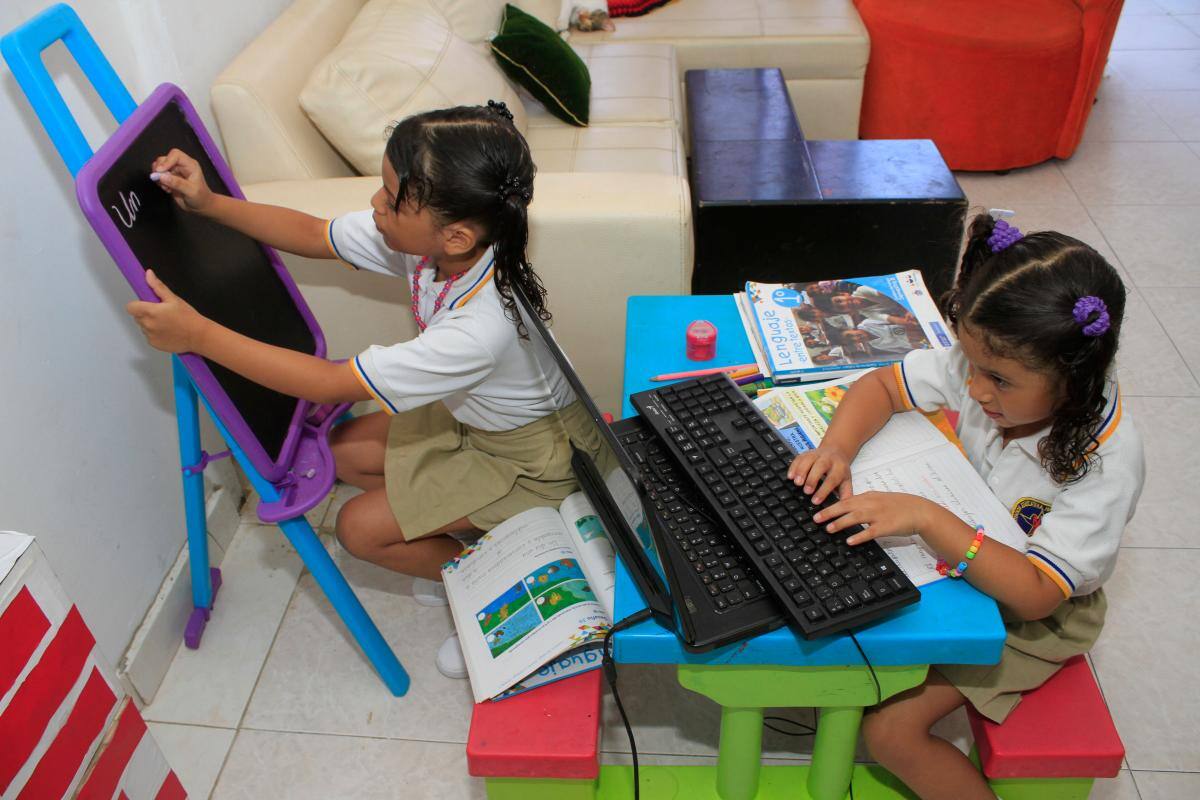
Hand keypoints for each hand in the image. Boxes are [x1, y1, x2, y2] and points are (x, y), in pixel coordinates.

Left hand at [125, 270, 208, 352]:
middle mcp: (148, 324)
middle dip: (146, 313)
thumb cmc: (188, 317)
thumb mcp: (174, 299)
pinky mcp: (154, 344)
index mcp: (151, 311)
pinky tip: (167, 332)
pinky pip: (149, 336)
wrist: (198, 336)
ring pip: (143, 326)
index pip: (130, 307)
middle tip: (161, 313)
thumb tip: (148, 275)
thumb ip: (157, 287)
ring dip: (150, 324)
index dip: (137, 305)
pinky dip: (155, 334)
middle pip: (137, 316)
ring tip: (167, 323)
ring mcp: (150, 335)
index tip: (146, 305)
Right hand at [151, 149, 213, 212]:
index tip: (159, 171)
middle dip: (159, 169)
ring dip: (159, 177)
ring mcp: (175, 171)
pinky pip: (159, 176)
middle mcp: (181, 165)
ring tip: (166, 187)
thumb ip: (177, 183)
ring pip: (159, 167)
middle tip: (161, 181)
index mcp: (190, 165)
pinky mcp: (169, 178)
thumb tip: (161, 176)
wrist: (200, 207)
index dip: (166, 161)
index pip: (175, 154)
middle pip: (164, 159)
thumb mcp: (191, 191)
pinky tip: (167, 190)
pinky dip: (159, 182)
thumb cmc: (200, 197)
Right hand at [787, 444, 852, 503]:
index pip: (832, 479)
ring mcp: (817, 454)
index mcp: (840, 468)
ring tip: (796, 483)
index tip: (815, 501)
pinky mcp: (807, 453)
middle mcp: (829, 459)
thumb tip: (842, 510)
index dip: (823, 490)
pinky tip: (790, 476)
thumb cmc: (840, 471)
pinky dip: (794, 466)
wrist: (837, 452)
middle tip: (806, 491)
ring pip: (808, 460)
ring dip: (801, 471)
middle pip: (820, 466)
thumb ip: (845, 495)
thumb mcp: (847, 481)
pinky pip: (799, 458)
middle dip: (812, 479)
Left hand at [812, 492, 934, 544]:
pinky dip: (859, 536)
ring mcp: (879, 515)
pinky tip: (850, 541)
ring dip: (841, 523)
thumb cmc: (899, 506)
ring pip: (856, 517)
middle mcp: (871, 504)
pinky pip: (870, 532)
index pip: (845, 499)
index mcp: (869, 497)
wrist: (919, 511)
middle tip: (816, 518)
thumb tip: (846, 508)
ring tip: (828, 528)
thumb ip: (863, 503)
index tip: (817, 507)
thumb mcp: (879, 499)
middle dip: (829, 512)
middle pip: (846, 506)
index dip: (830, 504)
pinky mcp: (887, 527)